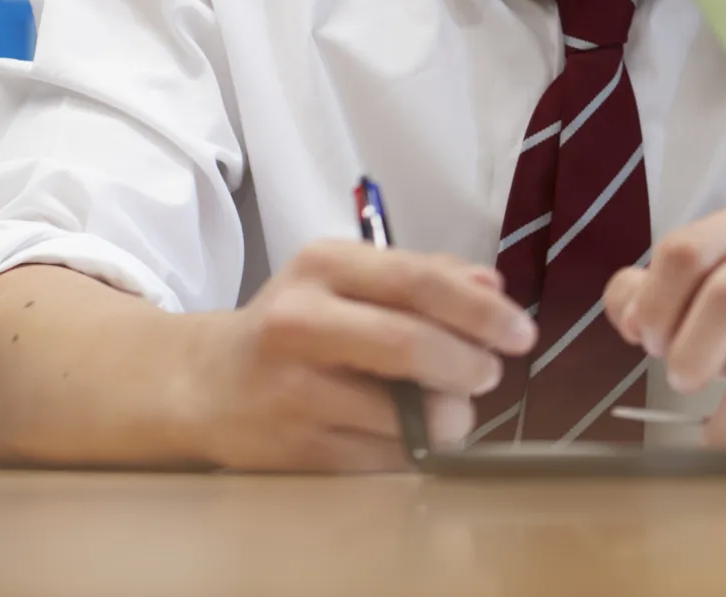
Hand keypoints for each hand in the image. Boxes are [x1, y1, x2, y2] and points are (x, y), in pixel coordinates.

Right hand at [185, 241, 536, 470]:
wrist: (202, 384)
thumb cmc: (299, 323)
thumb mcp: (350, 278)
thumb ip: (425, 275)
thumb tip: (495, 287)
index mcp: (325, 265)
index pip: (420, 282)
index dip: (481, 311)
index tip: (523, 333)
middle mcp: (299, 323)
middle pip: (410, 345)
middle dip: (469, 365)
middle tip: (490, 375)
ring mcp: (291, 391)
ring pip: (401, 414)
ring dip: (449, 418)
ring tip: (453, 410)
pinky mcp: (291, 451)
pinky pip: (381, 458)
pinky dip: (414, 451)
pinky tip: (412, 436)